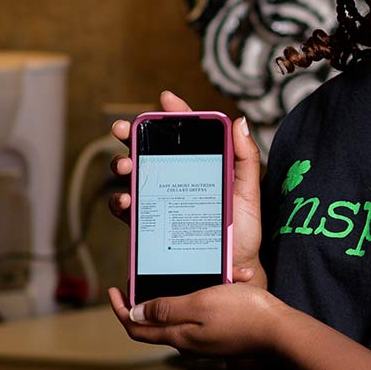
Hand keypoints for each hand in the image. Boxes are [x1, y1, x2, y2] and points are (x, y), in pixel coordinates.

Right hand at [107, 92, 263, 283]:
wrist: (233, 270)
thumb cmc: (243, 232)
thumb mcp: (248, 193)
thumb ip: (245, 158)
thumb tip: (238, 121)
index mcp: (200, 166)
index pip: (185, 134)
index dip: (173, 113)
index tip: (165, 99)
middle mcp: (176, 179)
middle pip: (148, 150)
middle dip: (131, 136)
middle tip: (125, 131)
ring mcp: (160, 200)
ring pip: (133, 176)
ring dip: (121, 166)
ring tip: (126, 168)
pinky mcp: (150, 224)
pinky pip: (129, 210)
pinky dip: (122, 202)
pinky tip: (127, 202)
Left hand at [107, 281, 278, 356]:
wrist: (279, 331)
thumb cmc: (241, 314)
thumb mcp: (198, 304)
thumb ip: (165, 310)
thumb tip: (135, 313)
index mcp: (177, 336)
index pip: (136, 327)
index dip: (121, 309)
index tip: (114, 290)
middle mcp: (187, 341)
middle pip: (153, 324)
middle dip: (144, 301)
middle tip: (138, 280)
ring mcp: (204, 340)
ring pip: (179, 316)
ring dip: (178, 294)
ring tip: (185, 272)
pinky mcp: (220, 334)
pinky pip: (201, 314)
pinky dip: (203, 295)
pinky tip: (220, 280)